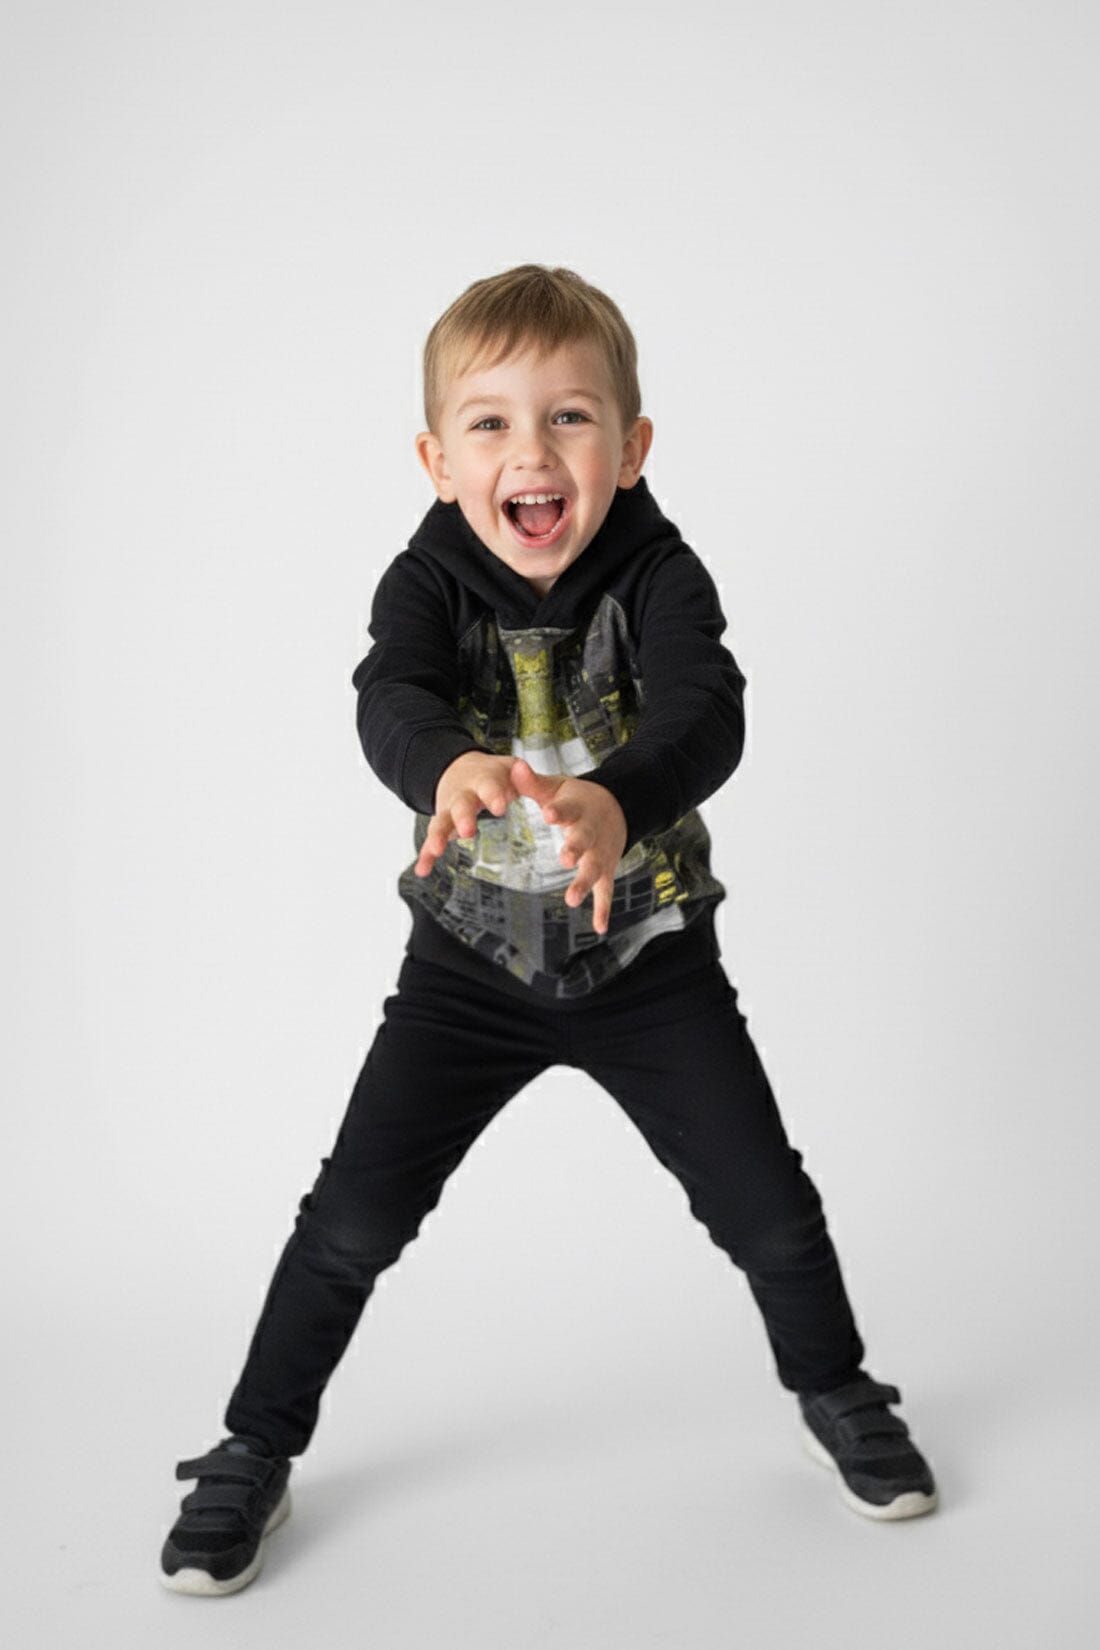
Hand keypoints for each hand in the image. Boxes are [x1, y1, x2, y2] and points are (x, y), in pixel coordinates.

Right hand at [414, 750, 518, 878]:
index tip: (500, 807)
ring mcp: (450, 810)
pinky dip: (426, 855)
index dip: (493, 795)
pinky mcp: (442, 825)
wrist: (459, 769)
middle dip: (463, 817)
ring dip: (438, 835)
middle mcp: (464, 794)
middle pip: (461, 804)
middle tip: (468, 831)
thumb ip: (529, 781)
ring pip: (442, 821)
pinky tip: (422, 869)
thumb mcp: (513, 770)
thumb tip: (535, 786)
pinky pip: (432, 840)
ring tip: (437, 850)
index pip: (489, 785)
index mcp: (485, 780)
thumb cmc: (494, 775)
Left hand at [510, 757, 626, 934]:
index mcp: (578, 809)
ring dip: (583, 883)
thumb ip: (533, 783)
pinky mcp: (606, 870)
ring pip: (594, 869)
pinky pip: (606, 891)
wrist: (618, 807)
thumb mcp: (557, 787)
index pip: (568, 809)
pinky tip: (600, 928)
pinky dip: (604, 909)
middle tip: (564, 858)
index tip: (549, 814)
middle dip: (575, 849)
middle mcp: (592, 832)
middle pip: (584, 840)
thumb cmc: (577, 799)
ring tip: (570, 899)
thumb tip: (513, 766)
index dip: (559, 812)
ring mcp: (601, 853)